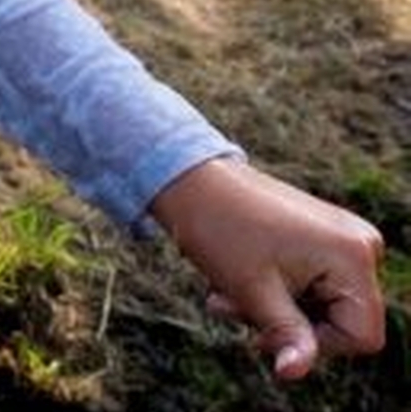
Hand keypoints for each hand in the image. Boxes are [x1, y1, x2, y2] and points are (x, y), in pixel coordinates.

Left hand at [150, 155, 387, 379]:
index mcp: (354, 256)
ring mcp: (346, 238)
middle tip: (234, 307)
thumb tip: (293, 373)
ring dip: (274, 309)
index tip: (267, 330)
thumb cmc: (219, 231)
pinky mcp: (327, 237)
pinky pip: (314, 286)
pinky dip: (277, 292)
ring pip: (322, 307)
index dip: (317, 345)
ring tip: (228, 291)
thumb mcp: (254, 292)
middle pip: (343, 322)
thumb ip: (286, 336)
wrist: (192, 182)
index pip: (363, 336)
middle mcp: (363, 245)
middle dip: (286, 325)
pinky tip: (239, 278)